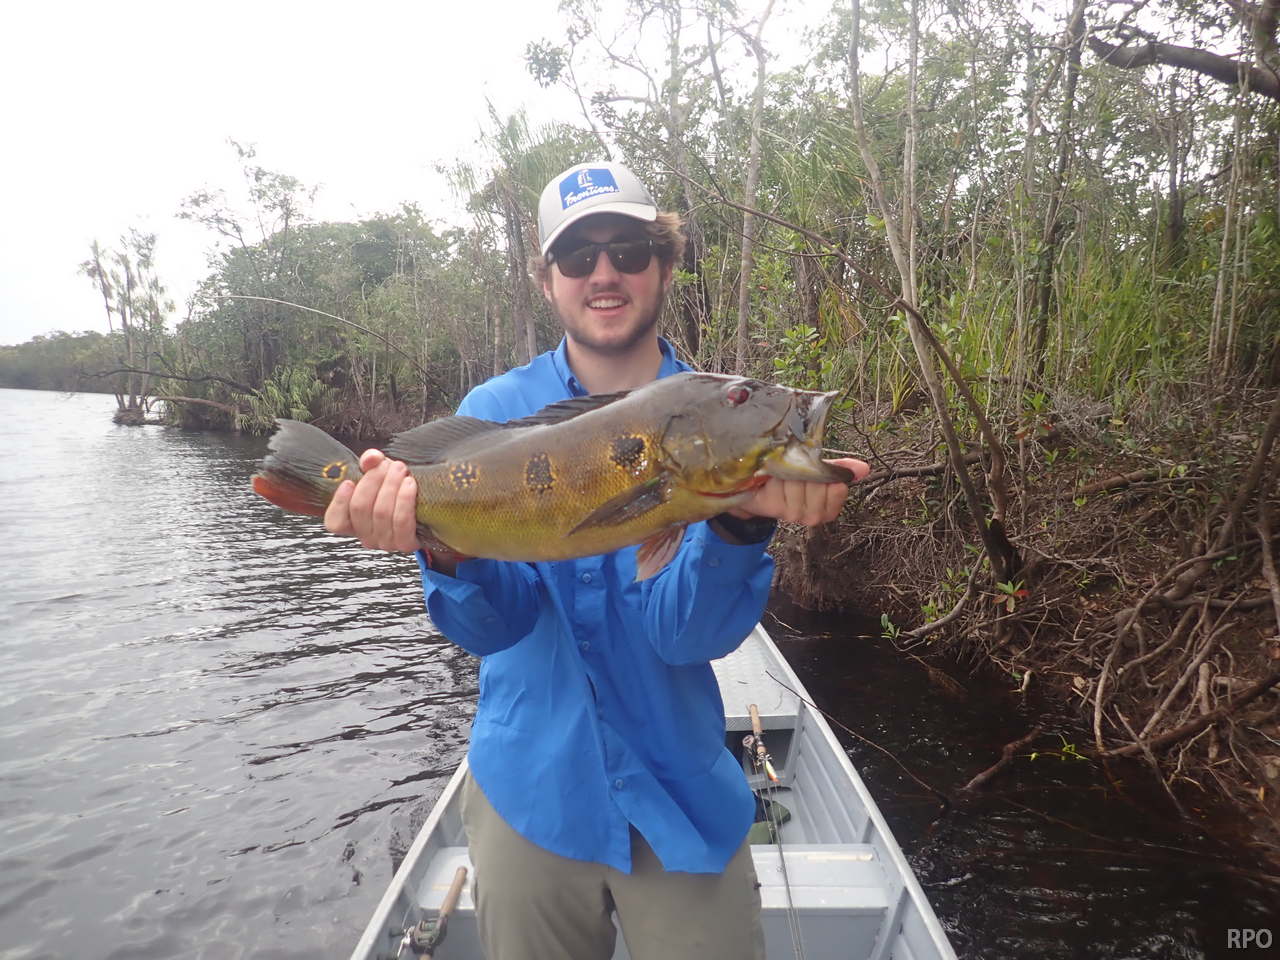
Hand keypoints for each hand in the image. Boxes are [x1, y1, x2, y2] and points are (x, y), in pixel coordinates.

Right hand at [324, 449, 419, 551]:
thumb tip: (371, 458)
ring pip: (381, 513)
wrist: (427, 507)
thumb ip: (370, 462)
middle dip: (373, 481)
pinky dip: (404, 499)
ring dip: (391, 486)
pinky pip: (402, 521)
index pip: (335, 522)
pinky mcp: (406, 544)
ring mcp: (385, 543)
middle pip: (360, 509)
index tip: (349, 481)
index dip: (339, 502)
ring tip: (400, 469)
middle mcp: (366, 536)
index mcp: (353, 524)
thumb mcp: (380, 473)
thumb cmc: (397, 490)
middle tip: (386, 465)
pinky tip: (409, 483)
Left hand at [729, 457, 869, 525]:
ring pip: (800, 481)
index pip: (839, 487)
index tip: (815, 472)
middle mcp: (813, 516)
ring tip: (782, 475)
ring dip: (789, 472)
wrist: (757, 489)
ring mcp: (794, 514)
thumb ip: (839, 470)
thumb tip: (864, 468)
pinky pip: (781, 482)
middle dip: (806, 471)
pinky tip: (771, 480)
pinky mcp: (776, 508)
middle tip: (795, 471)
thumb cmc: (789, 480)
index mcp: (829, 509)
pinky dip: (775, 476)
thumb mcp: (817, 472)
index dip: (826, 474)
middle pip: (818, 482)